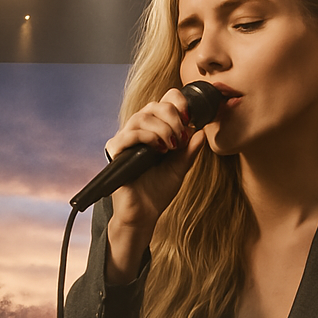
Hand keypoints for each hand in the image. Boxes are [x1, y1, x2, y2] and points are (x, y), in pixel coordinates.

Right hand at [103, 90, 207, 233]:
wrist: (144, 214)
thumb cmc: (158, 191)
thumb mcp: (180, 167)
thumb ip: (190, 150)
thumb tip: (201, 131)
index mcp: (153, 131)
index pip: (161, 103)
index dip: (176, 102)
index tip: (189, 117)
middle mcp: (137, 132)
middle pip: (152, 105)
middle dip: (172, 116)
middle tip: (181, 136)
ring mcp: (125, 141)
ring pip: (141, 117)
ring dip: (162, 129)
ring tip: (171, 146)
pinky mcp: (115, 152)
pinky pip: (128, 135)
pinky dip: (147, 137)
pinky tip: (158, 150)